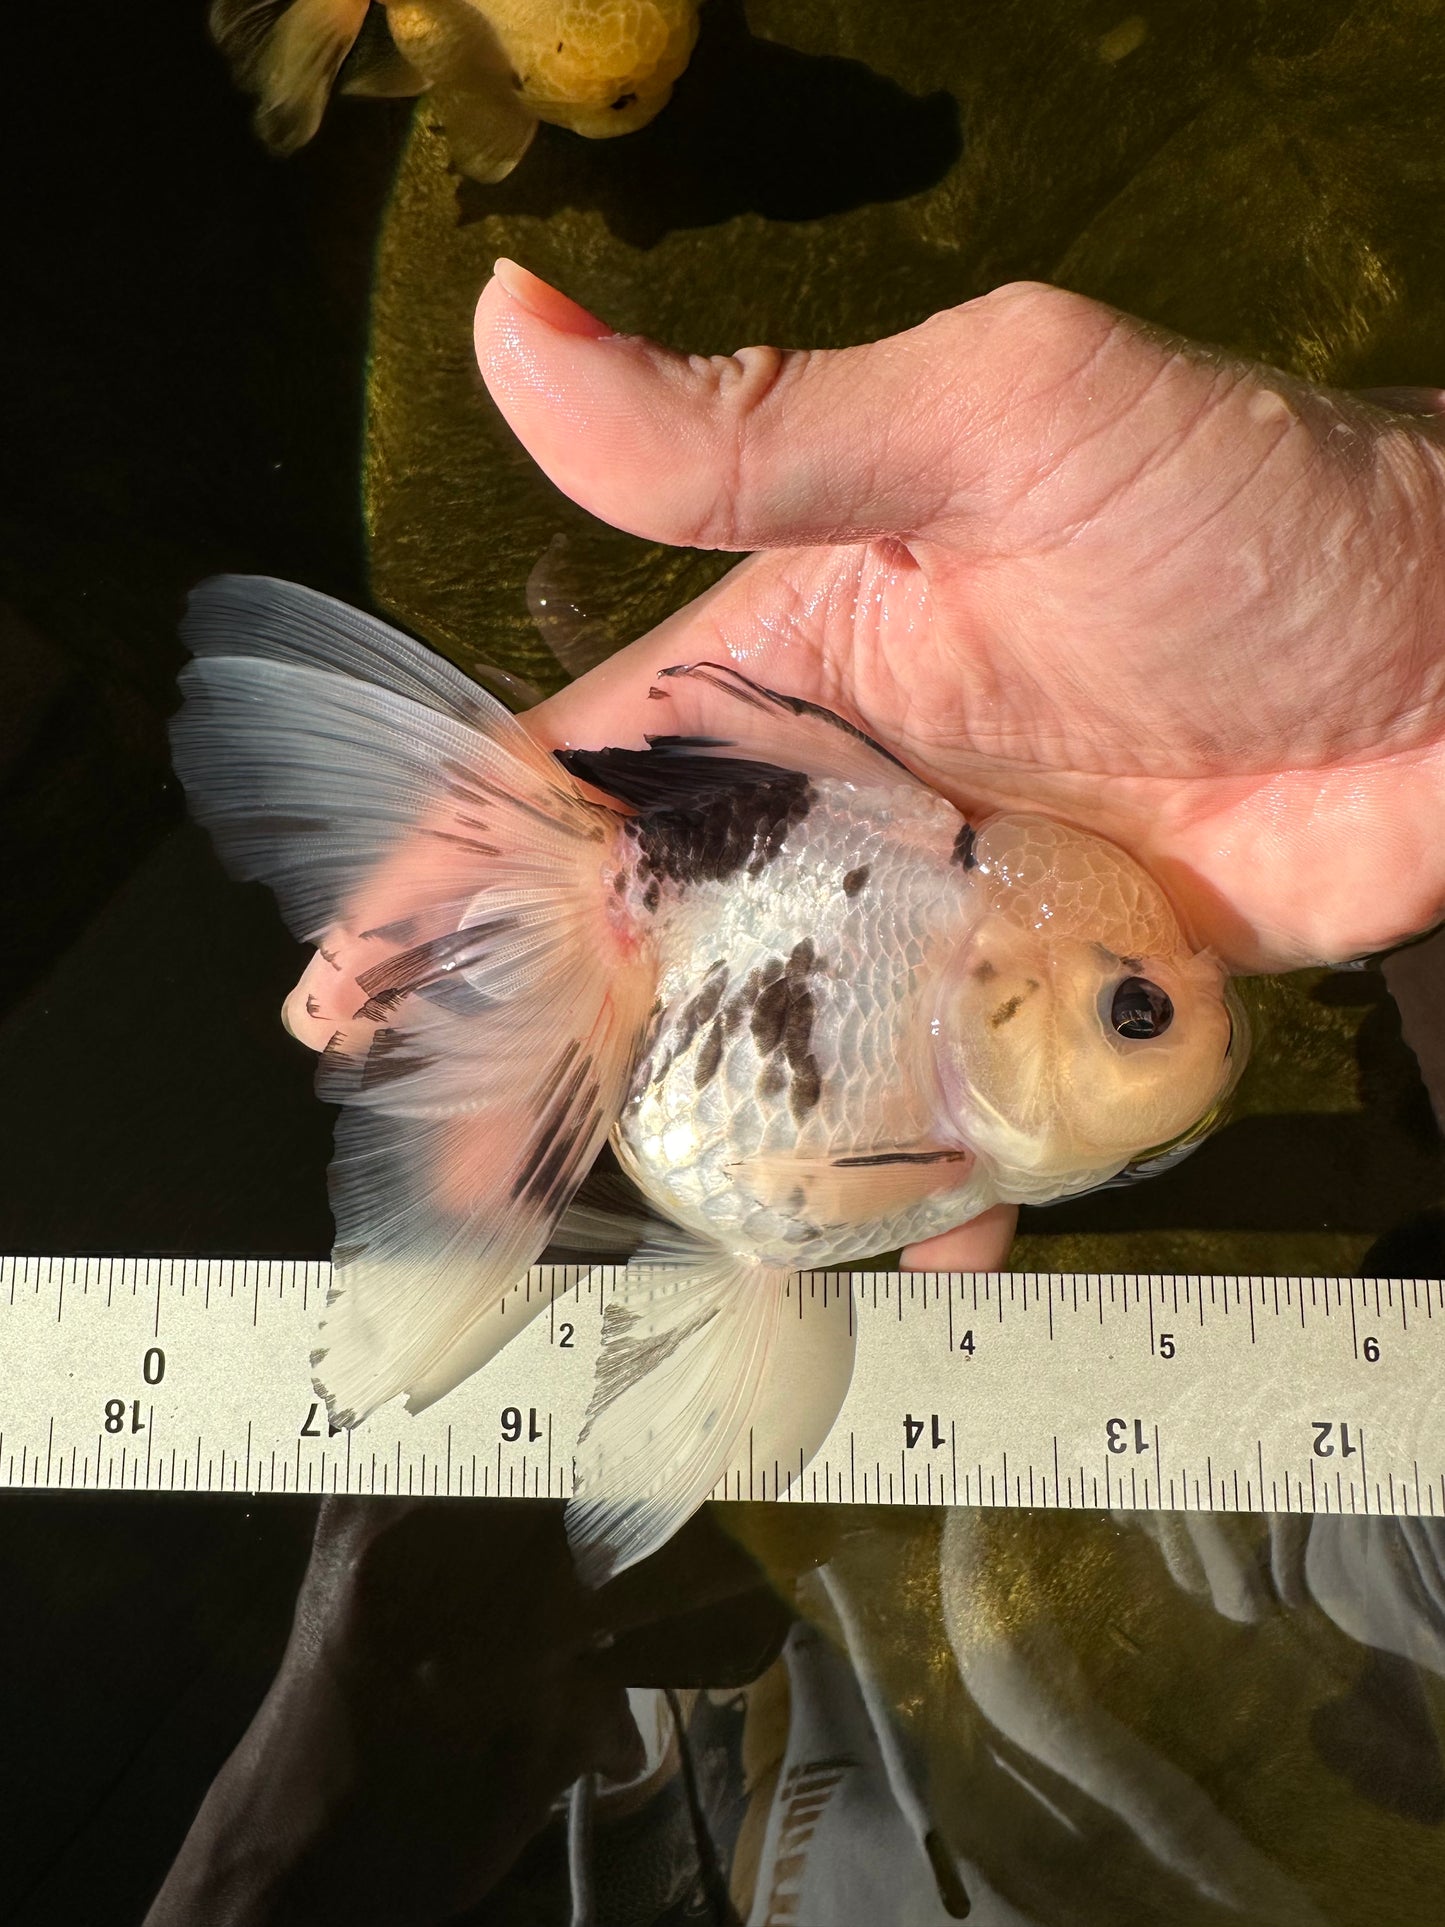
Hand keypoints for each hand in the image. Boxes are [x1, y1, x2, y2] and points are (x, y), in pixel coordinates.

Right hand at [474, 261, 1444, 1265]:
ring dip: (720, 1143)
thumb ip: (763, 423)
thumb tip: (511, 329)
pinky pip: (963, 1110)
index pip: (576, 776)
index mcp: (791, 668)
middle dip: (548, 1051)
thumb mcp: (1001, 421)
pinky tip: (900, 1259)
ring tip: (652, 1242)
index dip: (449, 878)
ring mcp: (951, 916)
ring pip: (790, 1046)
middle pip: (657, 942)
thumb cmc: (1245, 507)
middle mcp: (849, 802)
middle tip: (460, 1173)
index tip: (348, 994)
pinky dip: (930, 1189)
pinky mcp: (1060, 1000)